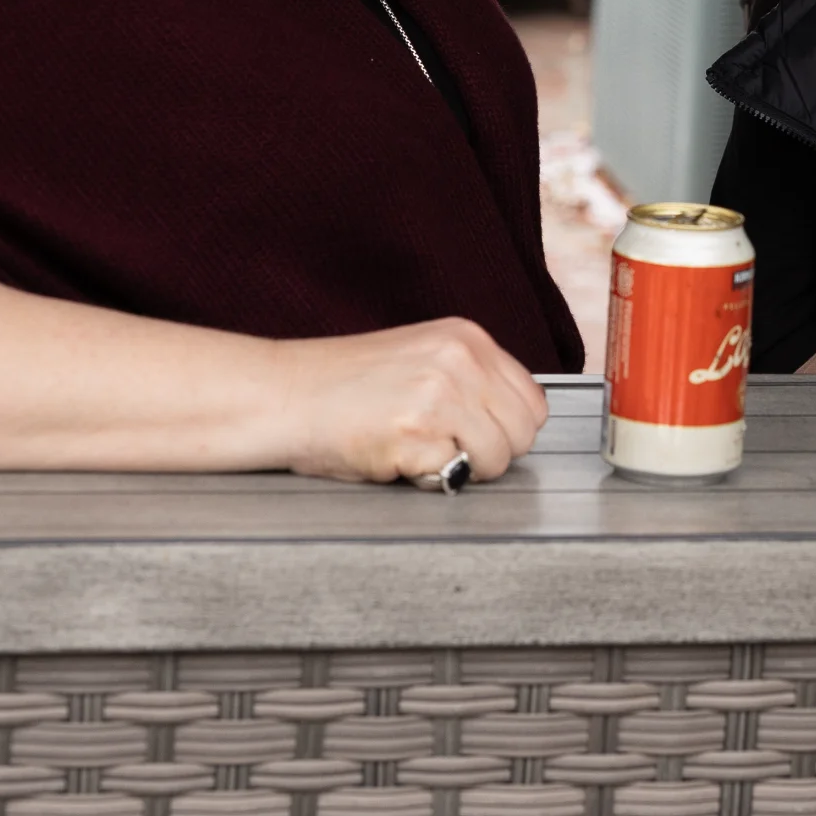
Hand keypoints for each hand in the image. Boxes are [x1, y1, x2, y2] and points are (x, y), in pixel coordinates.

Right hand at [267, 316, 549, 483]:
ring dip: (462, 470)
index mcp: (466, 338)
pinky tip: (394, 457)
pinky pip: (452, 474)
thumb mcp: (421, 359)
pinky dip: (427, 478)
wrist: (283, 394)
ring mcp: (441, 393)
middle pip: (523, 432)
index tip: (478, 438)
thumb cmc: (342, 385)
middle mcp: (460, 359)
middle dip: (492, 454)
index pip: (532, 400)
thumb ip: (470, 381)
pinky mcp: (417, 429)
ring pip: (497, 459)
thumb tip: (511, 423)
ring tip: (418, 453)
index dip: (508, 430)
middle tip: (447, 453)